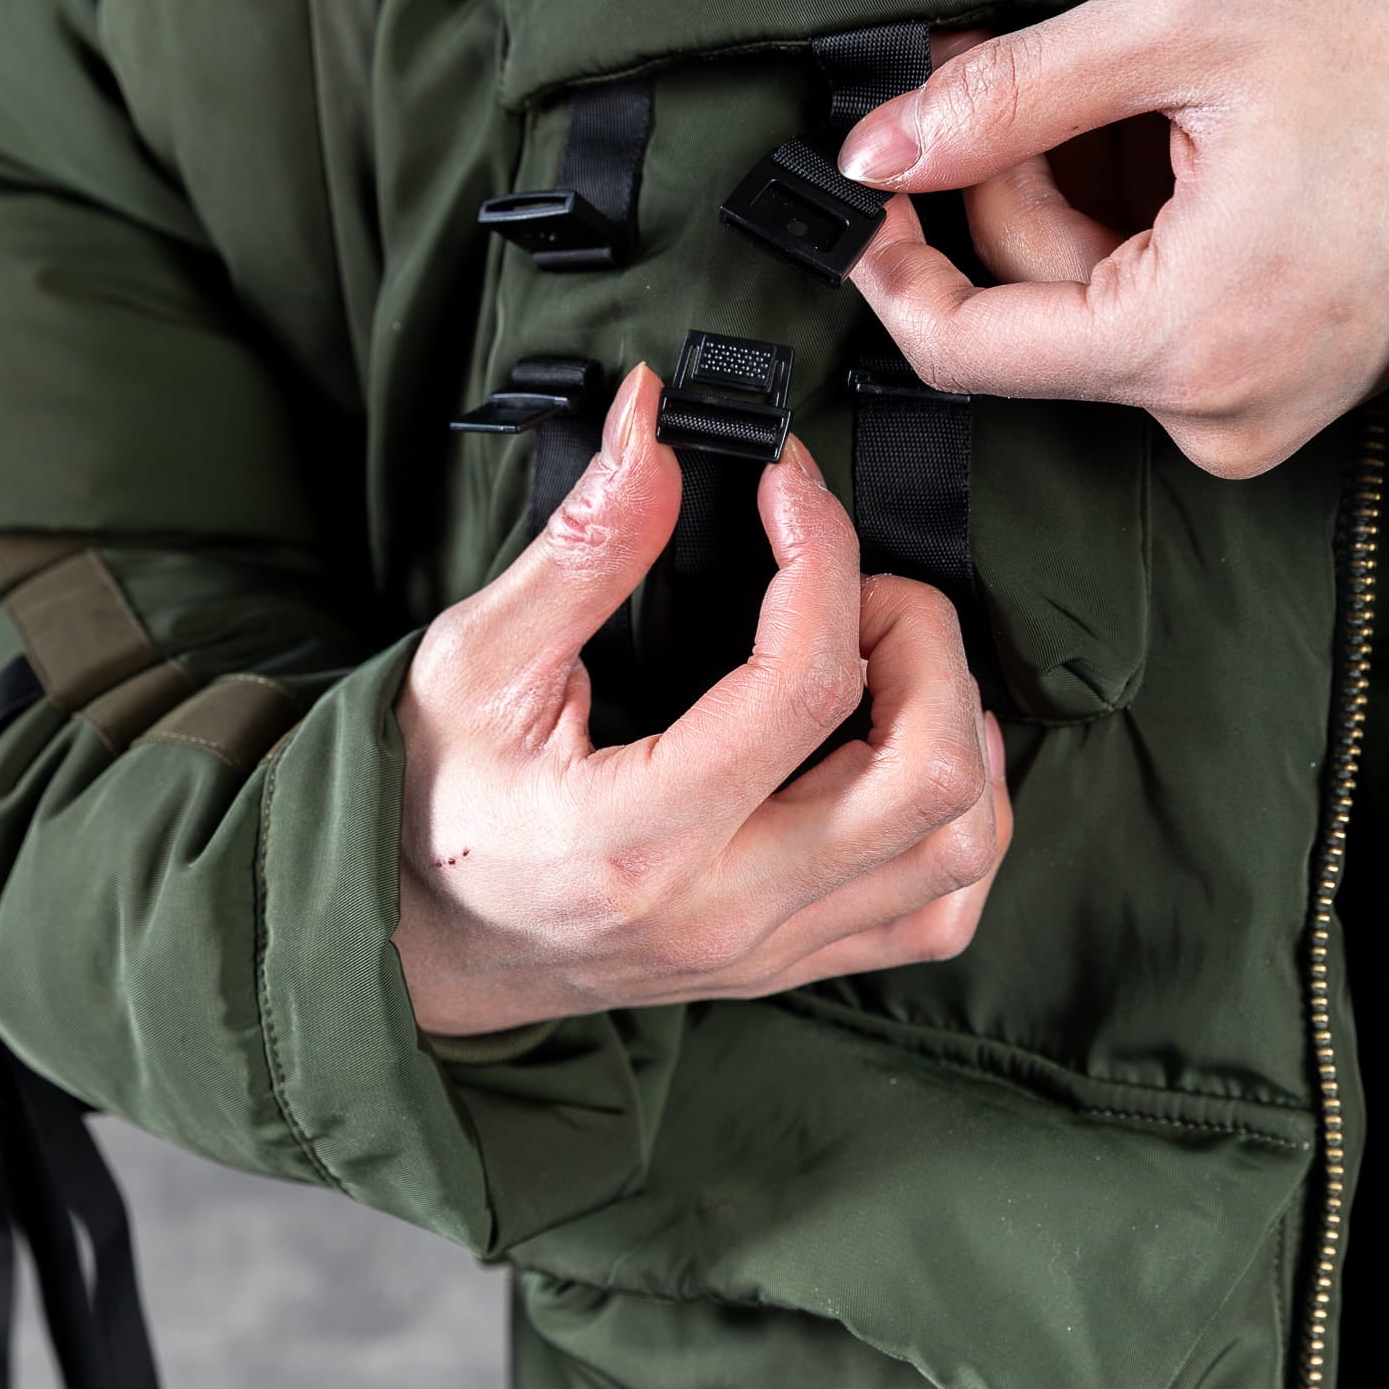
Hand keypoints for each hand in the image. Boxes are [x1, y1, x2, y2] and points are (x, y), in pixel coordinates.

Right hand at [393, 364, 1010, 1036]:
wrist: (422, 948)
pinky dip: (967, 816)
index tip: (788, 484)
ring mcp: (772, 949)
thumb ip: (580, 550)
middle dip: (924, 640)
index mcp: (639, 837)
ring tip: (888, 655)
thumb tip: (654, 426)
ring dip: (958, 722)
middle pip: (927, 776)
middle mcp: (726, 909)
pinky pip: (942, 909)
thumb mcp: (474, 662)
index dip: (823, 553)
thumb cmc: (434, 799)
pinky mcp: (794, 962)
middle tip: (858, 585)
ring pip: (960, 845)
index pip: (805, 685)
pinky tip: (915, 746)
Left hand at [838, 0, 1388, 475]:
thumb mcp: (1195, 22)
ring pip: (1094, 309)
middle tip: (1023, 60)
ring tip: (1159, 95)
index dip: (892, 263)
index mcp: (1185, 343)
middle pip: (1032, 308)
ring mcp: (1256, 414)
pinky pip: (1161, 321)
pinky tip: (1197, 151)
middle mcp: (1215, 413)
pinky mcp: (1283, 393)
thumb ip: (1012, 91)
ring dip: (1086, 194)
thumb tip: (878, 146)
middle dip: (1010, 179)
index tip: (866, 184)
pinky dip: (1147, 231)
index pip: (961, 349)